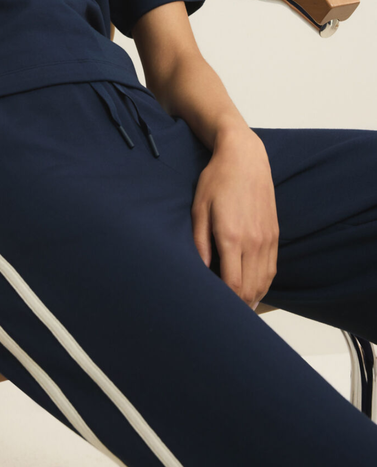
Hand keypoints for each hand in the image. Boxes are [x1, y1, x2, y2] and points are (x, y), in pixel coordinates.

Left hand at [190, 129, 279, 309]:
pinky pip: (271, 269)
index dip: (225, 303)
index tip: (213, 309)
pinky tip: (252, 289)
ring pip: (264, 282)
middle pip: (250, 289)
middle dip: (238, 307)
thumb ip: (199, 241)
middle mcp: (253, 241)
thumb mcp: (199, 207)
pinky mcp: (274, 234)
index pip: (232, 285)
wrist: (245, 158)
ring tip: (238, 309)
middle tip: (223, 316)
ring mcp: (267, 239)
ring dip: (252, 298)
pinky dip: (263, 284)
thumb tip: (199, 270)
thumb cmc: (217, 180)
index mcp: (232, 237)